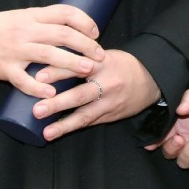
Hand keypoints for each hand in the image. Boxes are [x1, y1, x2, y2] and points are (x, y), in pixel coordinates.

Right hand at [0, 5, 102, 98]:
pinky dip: (38, 87)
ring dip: (71, 63)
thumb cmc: (0, 28)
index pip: (64, 13)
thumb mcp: (23, 17)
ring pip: (48, 55)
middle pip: (62, 34)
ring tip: (88, 70)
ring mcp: (15, 50)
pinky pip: (23, 80)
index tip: (96, 33)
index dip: (84, 21)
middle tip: (100, 56)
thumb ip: (44, 21)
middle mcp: (26, 31)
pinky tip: (51, 93)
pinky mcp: (5, 68)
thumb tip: (75, 28)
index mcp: (32, 16)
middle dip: (85, 45)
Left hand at [37, 50, 159, 140]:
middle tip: (37, 110)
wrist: (150, 79)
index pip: (77, 66)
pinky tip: (57, 133)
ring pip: (85, 115)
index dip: (57, 71)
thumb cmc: (120, 64)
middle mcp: (106, 84)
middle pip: (80, 94)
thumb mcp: (103, 55)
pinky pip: (89, 122)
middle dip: (57, 103)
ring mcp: (109, 102)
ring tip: (47, 132)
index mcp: (102, 63)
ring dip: (64, 125)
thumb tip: (47, 59)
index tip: (39, 77)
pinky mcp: (110, 116)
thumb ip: (81, 58)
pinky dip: (72, 127)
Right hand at [144, 88, 188, 174]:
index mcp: (180, 126)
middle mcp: (187, 140)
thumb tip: (180, 110)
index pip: (161, 137)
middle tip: (179, 138)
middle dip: (171, 147)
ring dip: (188, 152)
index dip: (154, 141)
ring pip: (183, 162)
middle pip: (169, 153)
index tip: (151, 143)